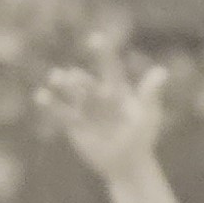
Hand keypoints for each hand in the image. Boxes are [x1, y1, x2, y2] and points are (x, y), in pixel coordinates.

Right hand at [33, 41, 167, 182]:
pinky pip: (59, 111)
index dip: (103, 53)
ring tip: (56, 77)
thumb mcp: (147, 116)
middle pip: (86, 81)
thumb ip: (150, 94)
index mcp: (117, 90)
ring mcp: (84, 109)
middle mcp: (98, 96)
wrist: (128, 165)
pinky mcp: (73, 124)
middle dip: (79, 78)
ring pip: (70, 92)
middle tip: (74, 77)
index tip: (95, 38)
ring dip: (62, 83)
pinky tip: (41, 95)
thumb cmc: (142, 138)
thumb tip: (162, 71)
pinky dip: (49, 103)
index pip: (109, 67)